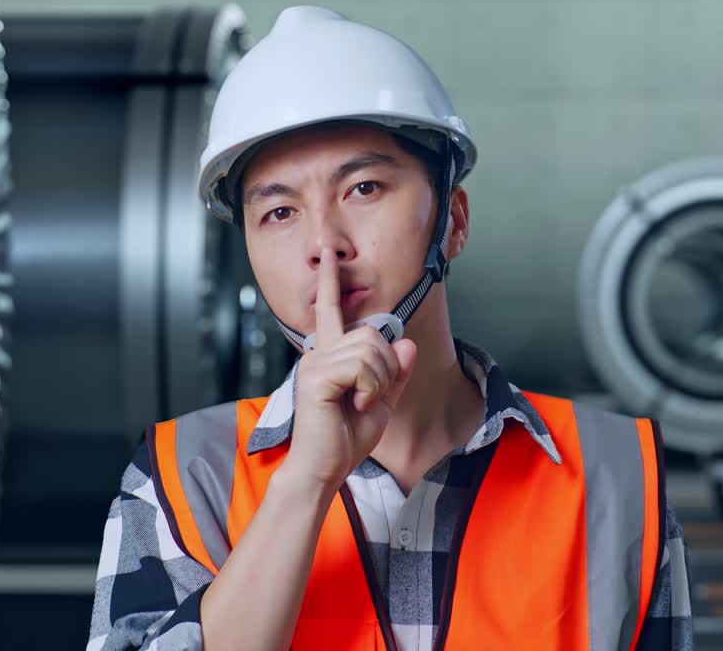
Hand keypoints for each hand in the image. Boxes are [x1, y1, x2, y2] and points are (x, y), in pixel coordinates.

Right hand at [280, 247, 416, 490]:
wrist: (325, 468)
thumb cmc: (345, 439)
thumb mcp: (381, 403)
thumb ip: (395, 374)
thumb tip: (406, 343)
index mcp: (330, 355)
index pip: (330, 309)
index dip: (331, 281)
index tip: (329, 254)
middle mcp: (319, 353)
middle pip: (372, 334)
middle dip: (387, 366)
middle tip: (372, 395)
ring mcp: (315, 363)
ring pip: (371, 350)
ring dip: (380, 381)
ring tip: (362, 402)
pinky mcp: (316, 377)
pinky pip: (362, 367)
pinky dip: (371, 388)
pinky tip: (358, 404)